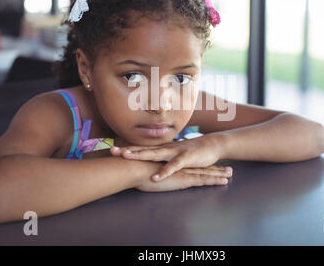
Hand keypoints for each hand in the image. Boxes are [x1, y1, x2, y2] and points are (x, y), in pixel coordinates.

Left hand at [110, 134, 230, 181]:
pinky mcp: (186, 159)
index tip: (111, 150)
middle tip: (112, 151)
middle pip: (144, 149)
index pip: (141, 148)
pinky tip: (155, 177)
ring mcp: (175, 152)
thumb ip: (162, 159)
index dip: (127, 149)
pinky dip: (164, 172)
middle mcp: (166, 149)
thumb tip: (148, 162)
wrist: (212, 145)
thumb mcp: (173, 156)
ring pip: (155, 154)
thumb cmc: (191, 152)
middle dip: (128, 150)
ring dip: (141, 155)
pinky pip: (173, 166)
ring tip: (127, 157)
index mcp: (162, 149)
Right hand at [136, 164, 231, 191]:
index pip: (187, 166)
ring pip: (205, 172)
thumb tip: (146, 174)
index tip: (208, 167)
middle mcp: (180, 167)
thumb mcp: (144, 170)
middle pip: (200, 167)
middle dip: (214, 168)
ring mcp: (183, 171)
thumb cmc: (136, 170)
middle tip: (227, 169)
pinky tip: (224, 181)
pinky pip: (203, 179)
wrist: (135, 168)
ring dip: (218, 173)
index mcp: (171, 165)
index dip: (199, 166)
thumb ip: (148, 170)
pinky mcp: (184, 178)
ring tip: (231, 173)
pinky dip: (214, 179)